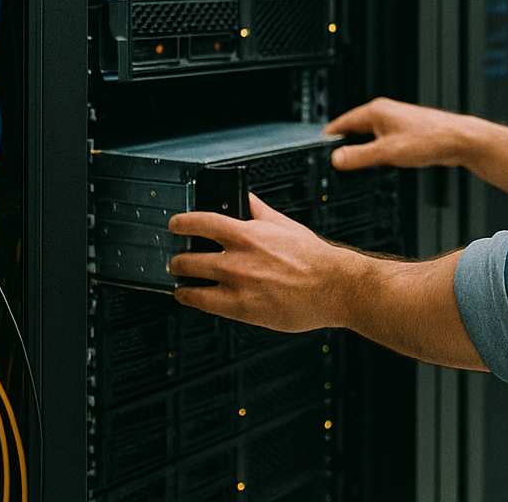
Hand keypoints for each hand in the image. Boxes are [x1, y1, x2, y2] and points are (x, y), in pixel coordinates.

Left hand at [168, 192, 352, 332]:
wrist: (333, 287)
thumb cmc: (313, 257)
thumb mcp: (285, 225)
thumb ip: (260, 211)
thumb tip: (247, 198)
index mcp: (248, 234)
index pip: (201, 222)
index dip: (181, 223)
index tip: (175, 225)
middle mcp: (238, 259)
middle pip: (188, 257)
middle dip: (178, 259)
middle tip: (177, 260)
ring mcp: (237, 285)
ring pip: (191, 283)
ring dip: (181, 282)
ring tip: (181, 282)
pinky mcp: (241, 309)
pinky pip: (204, 304)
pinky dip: (193, 299)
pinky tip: (192, 297)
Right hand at [324, 97, 478, 172]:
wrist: (459, 141)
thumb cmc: (430, 139)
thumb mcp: (387, 152)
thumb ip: (359, 156)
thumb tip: (337, 159)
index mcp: (375, 111)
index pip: (341, 123)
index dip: (329, 139)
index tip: (319, 152)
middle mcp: (385, 112)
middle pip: (354, 130)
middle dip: (345, 146)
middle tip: (336, 165)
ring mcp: (396, 121)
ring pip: (369, 137)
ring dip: (363, 150)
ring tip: (357, 167)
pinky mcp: (406, 131)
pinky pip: (382, 141)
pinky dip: (377, 152)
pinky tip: (380, 164)